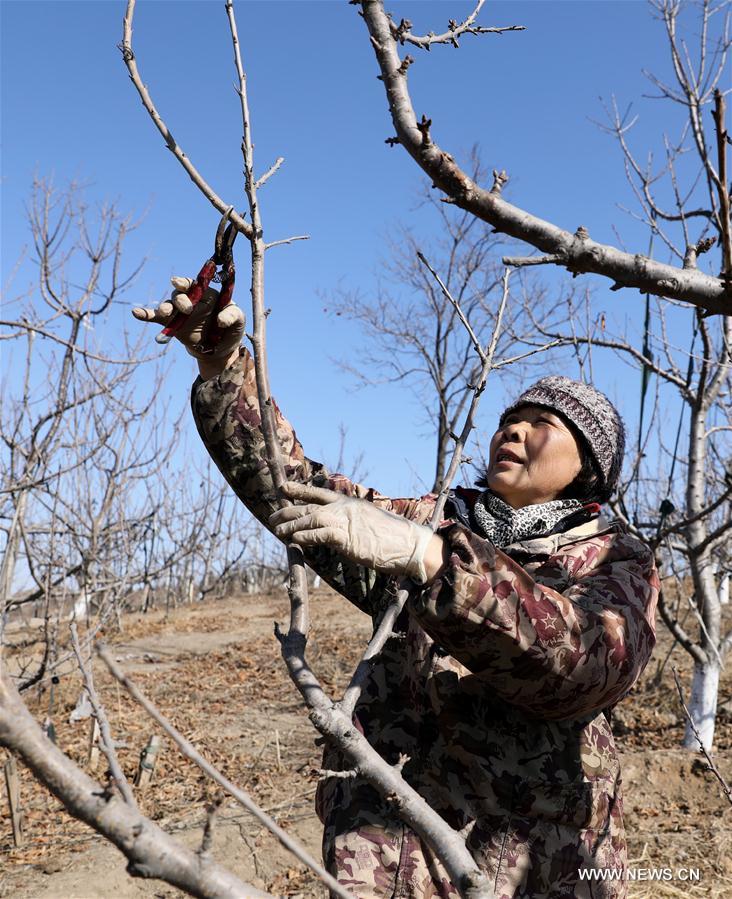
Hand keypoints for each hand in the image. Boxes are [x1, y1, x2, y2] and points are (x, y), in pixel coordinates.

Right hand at [132, 276, 244, 360]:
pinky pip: (156, 318)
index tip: (179, 283)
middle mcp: (191, 300)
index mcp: (206, 294)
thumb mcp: (239, 321)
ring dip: (164, 308)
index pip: (194, 284)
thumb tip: (220, 320)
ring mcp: (180, 313)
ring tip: (165, 313)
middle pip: (179, 295)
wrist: (220, 349)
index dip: (185, 282)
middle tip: (187, 309)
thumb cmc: (231, 329)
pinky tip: (136, 313)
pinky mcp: (172, 325)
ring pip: (167, 306)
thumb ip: (233, 315)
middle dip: (180, 300)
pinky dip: (146, 315)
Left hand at [269, 482, 433, 583]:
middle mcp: (344, 508)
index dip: (299, 490)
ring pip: (311, 519)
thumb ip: (350, 521)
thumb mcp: (367, 522)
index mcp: (349, 503)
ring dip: (291, 525)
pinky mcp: (347, 538)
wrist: (408, 543)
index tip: (283, 488)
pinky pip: (320, 535)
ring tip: (277, 532)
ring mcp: (345, 522)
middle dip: (288, 511)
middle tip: (272, 519)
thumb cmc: (390, 536)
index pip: (319, 493)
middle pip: (309, 506)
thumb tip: (335, 529)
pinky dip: (305, 536)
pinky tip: (294, 540)